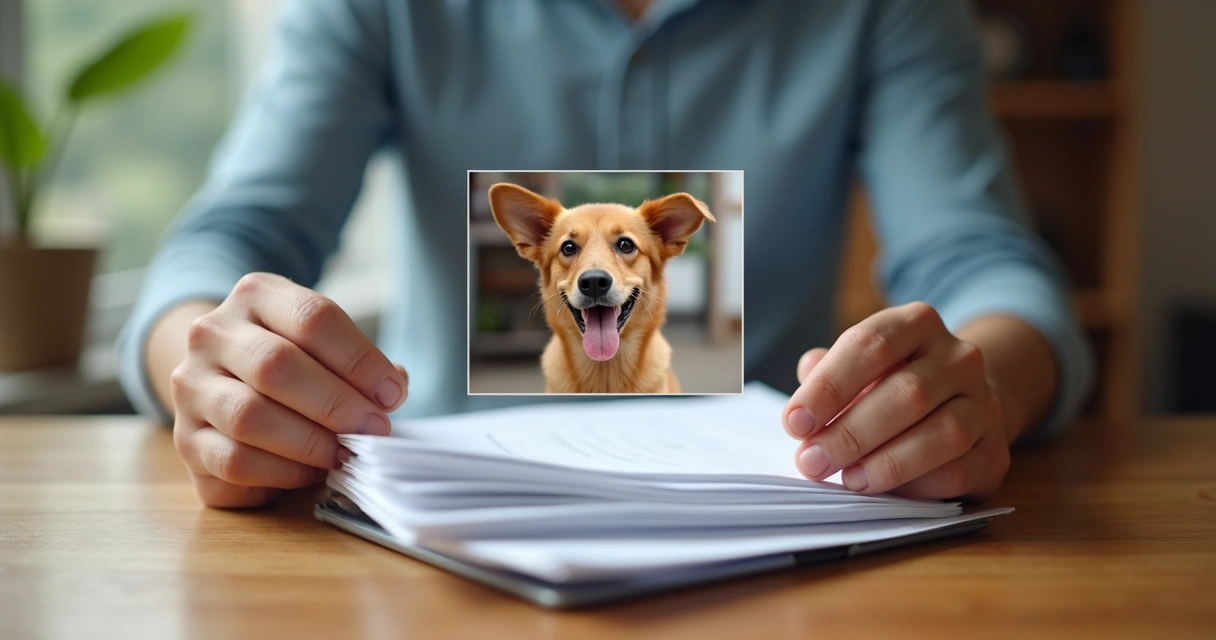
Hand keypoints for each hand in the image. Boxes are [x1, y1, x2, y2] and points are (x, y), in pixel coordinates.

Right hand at [169, 272, 407, 507]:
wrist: (222, 375)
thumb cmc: (293, 359)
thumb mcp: (325, 342)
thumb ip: (362, 363)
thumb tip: (392, 389)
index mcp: (256, 295)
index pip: (313, 317)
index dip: (360, 360)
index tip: (391, 394)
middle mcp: (212, 334)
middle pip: (276, 366)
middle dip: (337, 404)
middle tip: (374, 428)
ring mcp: (190, 387)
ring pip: (249, 417)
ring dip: (310, 442)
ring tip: (344, 452)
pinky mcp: (185, 440)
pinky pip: (234, 462)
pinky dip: (283, 472)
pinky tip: (311, 471)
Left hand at [783, 302, 1009, 499]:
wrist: (961, 403)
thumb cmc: (889, 385)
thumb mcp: (857, 367)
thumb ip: (826, 377)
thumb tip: (801, 407)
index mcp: (917, 324)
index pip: (870, 345)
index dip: (829, 386)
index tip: (795, 422)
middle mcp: (958, 357)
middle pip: (907, 392)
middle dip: (851, 432)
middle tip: (812, 461)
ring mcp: (984, 403)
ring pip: (943, 433)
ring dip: (888, 463)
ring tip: (849, 480)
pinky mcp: (996, 451)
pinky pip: (962, 470)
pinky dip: (920, 485)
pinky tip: (886, 491)